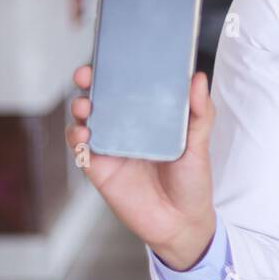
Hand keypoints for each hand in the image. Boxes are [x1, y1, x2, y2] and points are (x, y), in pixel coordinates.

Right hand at [64, 63, 216, 268]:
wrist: (182, 224)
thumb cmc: (192, 182)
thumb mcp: (200, 144)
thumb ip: (200, 113)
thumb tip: (198, 79)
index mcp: (148, 117)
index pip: (127, 86)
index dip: (115, 69)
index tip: (110, 55)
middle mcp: (125, 129)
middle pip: (99, 97)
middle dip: (88, 81)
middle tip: (86, 74)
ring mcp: (110, 148)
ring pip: (84, 119)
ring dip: (79, 107)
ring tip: (86, 106)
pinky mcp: (99, 169)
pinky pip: (81, 149)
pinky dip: (78, 138)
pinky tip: (85, 134)